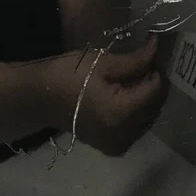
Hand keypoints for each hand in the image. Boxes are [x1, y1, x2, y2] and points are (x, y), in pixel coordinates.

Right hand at [41, 37, 166, 155]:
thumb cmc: (68, 76)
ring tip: (133, 81)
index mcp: (122, 112)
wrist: (38, 99)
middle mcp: (125, 134)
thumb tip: (157, 47)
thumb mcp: (102, 63)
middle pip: (155, 105)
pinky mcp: (113, 147)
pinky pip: (137, 129)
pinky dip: (137, 114)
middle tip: (143, 66)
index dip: (157, 70)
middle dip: (153, 85)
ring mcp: (119, 144)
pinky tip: (125, 99)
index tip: (151, 56)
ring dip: (147, 100)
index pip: (156, 89)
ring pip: (149, 118)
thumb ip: (135, 60)